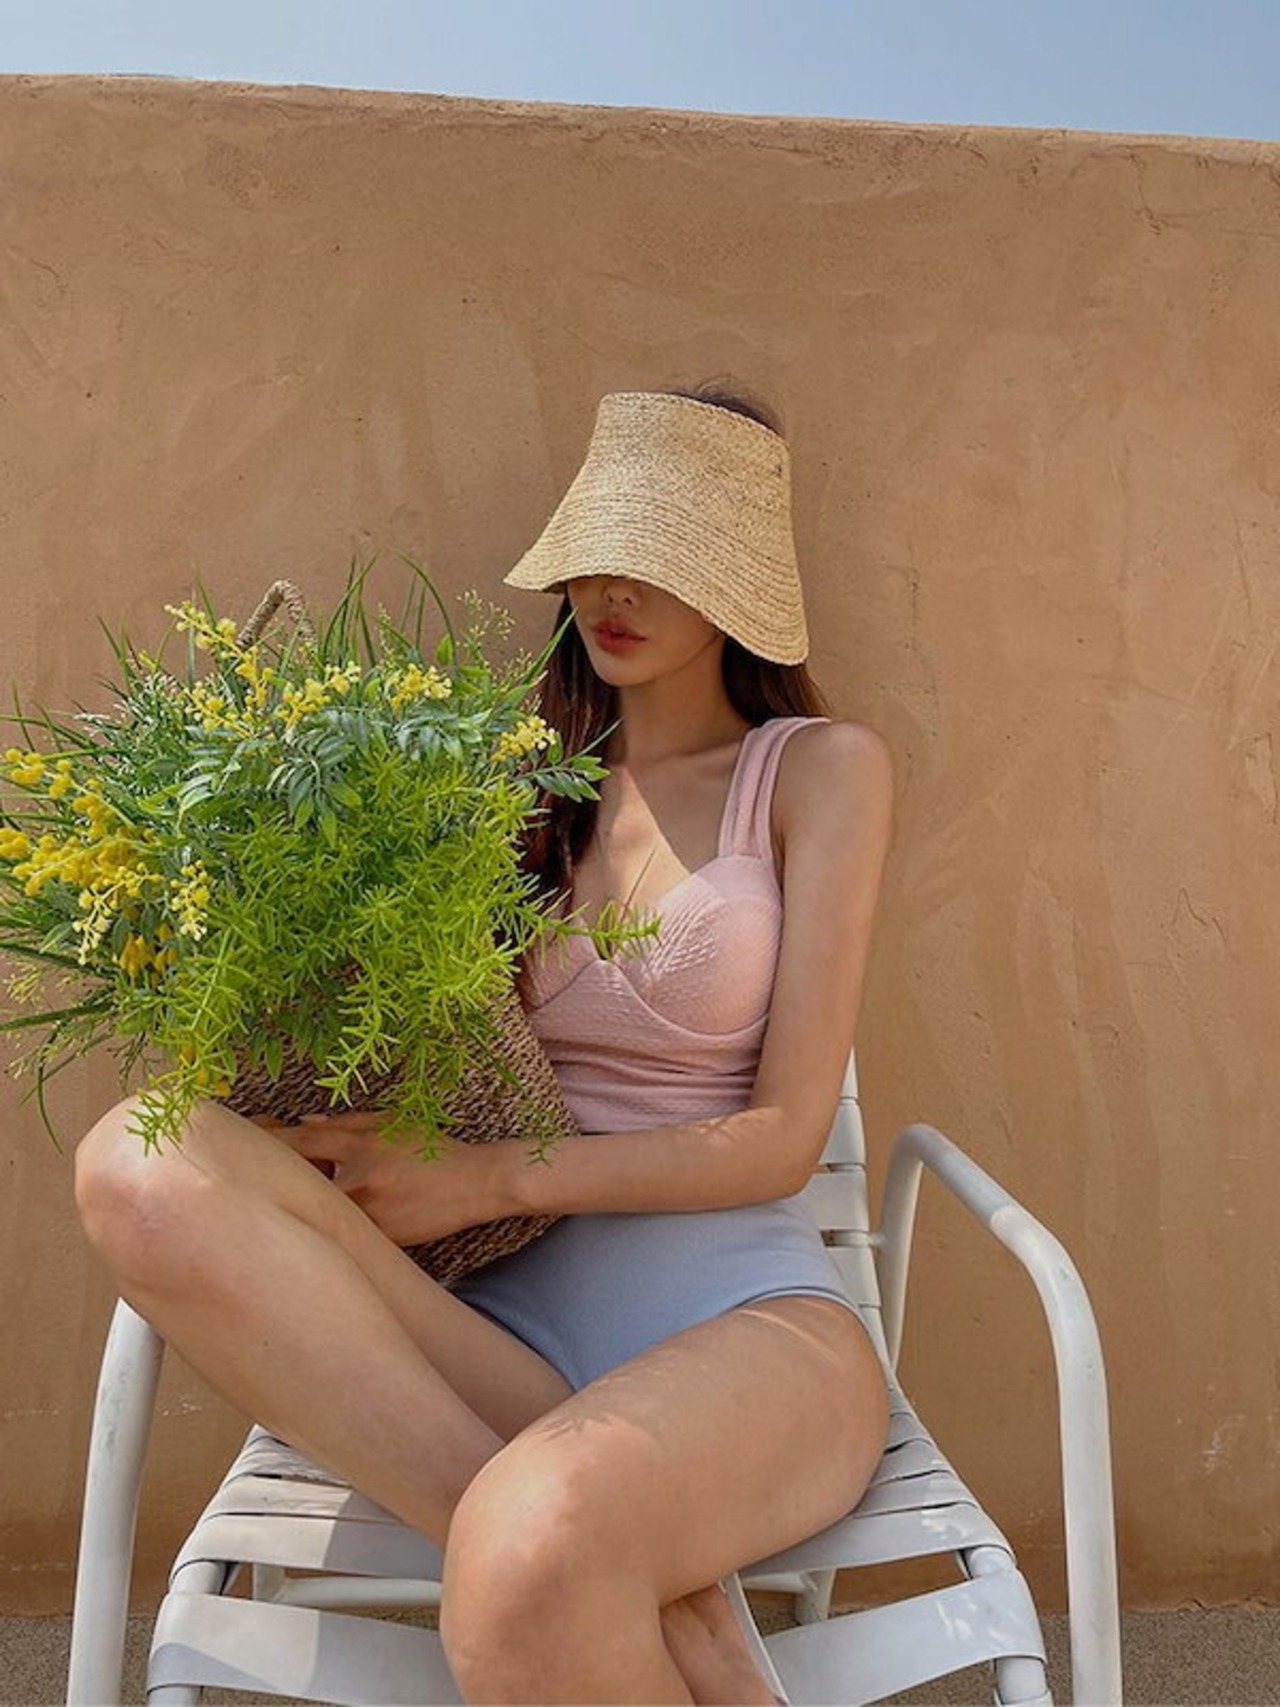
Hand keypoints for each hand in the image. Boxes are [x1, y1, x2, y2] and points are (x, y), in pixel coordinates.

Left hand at [261, 1109, 517, 1245]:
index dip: (269, 1140)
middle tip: (258, 1174)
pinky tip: (334, 1221)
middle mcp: (359, 1182)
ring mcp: (369, 1215)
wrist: (478, 1183)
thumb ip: (345, 1123)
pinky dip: (332, 1224)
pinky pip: (344, 1232)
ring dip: (307, 1203)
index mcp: (361, 1146)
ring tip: (311, 1199)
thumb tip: (302, 1124)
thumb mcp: (393, 1122)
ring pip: (320, 1211)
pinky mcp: (380, 1240)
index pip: (300, 1142)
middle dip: (279, 1178)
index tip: (245, 1139)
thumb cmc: (434, 1149)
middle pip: (300, 1182)